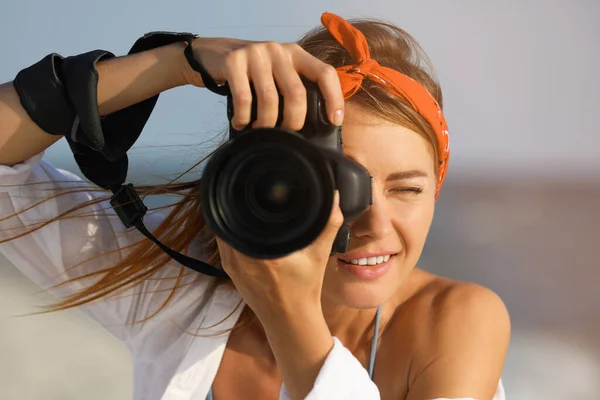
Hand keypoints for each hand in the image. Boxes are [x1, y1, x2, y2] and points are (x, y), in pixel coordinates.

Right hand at [186, 37, 345, 129]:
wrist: (213, 55)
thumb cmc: (252, 74)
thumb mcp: (278, 74)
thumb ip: (294, 88)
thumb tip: (315, 126)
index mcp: (296, 54)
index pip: (324, 73)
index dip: (334, 98)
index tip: (334, 120)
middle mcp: (279, 50)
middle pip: (297, 92)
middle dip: (294, 120)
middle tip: (287, 134)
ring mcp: (256, 53)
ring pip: (270, 98)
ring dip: (266, 123)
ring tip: (260, 131)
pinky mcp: (234, 61)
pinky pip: (243, 98)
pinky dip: (243, 117)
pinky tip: (240, 124)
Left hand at [217, 192, 343, 321]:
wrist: (290, 320)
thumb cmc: (305, 289)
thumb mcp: (319, 255)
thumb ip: (327, 224)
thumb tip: (333, 197)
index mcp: (263, 254)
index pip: (243, 216)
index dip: (243, 198)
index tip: (250, 186)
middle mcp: (242, 258)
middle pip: (230, 219)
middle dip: (237, 204)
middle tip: (247, 190)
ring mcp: (232, 265)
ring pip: (222, 230)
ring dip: (230, 217)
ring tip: (241, 203)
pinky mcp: (229, 270)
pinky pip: (223, 243)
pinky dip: (229, 231)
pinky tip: (238, 223)